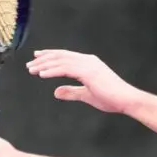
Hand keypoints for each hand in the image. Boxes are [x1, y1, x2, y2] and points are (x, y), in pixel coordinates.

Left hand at [26, 49, 143, 114]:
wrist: (126, 100)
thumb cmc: (111, 98)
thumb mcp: (86, 95)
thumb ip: (71, 92)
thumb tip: (56, 92)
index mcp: (88, 63)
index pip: (65, 56)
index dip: (50, 56)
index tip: (37, 58)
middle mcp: (87, 60)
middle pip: (61, 56)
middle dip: (44, 59)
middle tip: (30, 64)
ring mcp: (88, 65)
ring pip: (61, 61)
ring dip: (45, 65)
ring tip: (32, 70)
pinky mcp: (88, 72)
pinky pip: (66, 69)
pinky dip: (52, 71)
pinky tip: (42, 74)